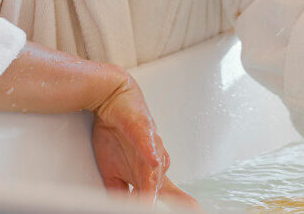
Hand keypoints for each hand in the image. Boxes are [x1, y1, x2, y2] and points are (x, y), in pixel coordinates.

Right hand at [91, 73, 199, 208]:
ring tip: (151, 200)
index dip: (177, 205)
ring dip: (153, 186)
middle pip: (163, 188)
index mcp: (149, 173)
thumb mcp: (111, 170)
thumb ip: (118, 190)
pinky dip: (150, 153)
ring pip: (154, 170)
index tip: (193, 211)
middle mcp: (155, 161)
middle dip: (174, 202)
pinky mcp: (142, 129)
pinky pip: (147, 142)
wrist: (112, 101)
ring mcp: (150, 145)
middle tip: (190, 210)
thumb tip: (119, 205)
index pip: (166, 196)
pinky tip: (153, 162)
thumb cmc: (116, 133)